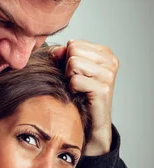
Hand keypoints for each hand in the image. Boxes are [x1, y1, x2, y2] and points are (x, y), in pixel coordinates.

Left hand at [51, 40, 118, 155]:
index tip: (73, 74)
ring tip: (77, 89)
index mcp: (104, 53)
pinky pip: (75, 80)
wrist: (90, 124)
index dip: (66, 59)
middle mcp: (110, 61)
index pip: (73, 43)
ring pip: (73, 63)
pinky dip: (71, 89)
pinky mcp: (103, 89)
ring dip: (69, 78)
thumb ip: (62, 55)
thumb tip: (56, 51)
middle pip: (73, 50)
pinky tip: (79, 96)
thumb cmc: (78, 95)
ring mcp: (108, 75)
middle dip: (67, 68)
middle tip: (75, 83)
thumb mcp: (69, 70)